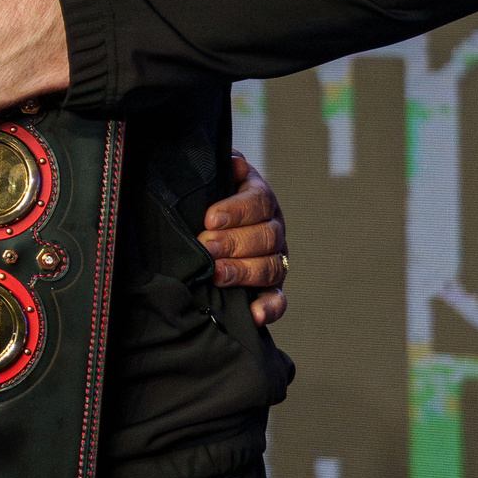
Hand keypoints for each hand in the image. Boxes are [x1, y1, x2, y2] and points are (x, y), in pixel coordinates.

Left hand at [200, 151, 288, 325]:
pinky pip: (278, 300)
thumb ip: (217, 166)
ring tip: (216, 274)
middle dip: (234, 242)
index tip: (210, 217)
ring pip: (272, 267)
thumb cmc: (200, 194)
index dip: (237, 210)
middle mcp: (272, 227)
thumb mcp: (206, 176)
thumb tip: (233, 163)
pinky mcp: (269, 287)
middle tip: (206, 246)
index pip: (258, 201)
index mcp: (259, 198)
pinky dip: (269, 308)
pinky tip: (254, 315)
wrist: (200, 222)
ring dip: (244, 271)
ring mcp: (274, 258)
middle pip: (266, 236)